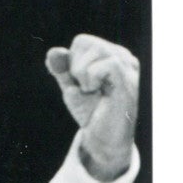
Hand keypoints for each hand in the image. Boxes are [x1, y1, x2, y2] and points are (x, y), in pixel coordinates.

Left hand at [45, 35, 139, 181]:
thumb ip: (61, 70)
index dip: (71, 63)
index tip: (80, 84)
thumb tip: (53, 52)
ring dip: (83, 75)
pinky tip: (98, 92)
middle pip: (85, 42)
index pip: (82, 41)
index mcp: (111, 55)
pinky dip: (92, 79)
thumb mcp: (71, 89)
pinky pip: (107, 64)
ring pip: (97, 49)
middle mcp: (124, 57)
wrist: (103, 140)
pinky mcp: (129, 80)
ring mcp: (129, 67)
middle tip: (86, 90)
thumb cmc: (91, 113)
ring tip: (93, 92)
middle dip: (75, 69)